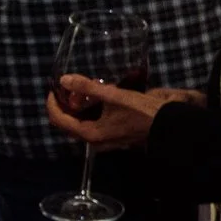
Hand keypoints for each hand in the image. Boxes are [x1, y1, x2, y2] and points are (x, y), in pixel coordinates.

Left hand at [46, 76, 201, 149]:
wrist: (168, 125)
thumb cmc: (141, 111)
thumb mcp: (115, 96)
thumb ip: (89, 87)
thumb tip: (64, 79)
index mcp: (90, 133)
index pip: (59, 119)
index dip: (52, 103)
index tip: (55, 87)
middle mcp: (94, 141)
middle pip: (67, 125)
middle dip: (63, 107)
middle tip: (68, 90)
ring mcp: (104, 141)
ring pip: (80, 126)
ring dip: (76, 111)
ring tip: (82, 93)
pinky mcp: (113, 137)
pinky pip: (92, 126)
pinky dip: (88, 115)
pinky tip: (97, 102)